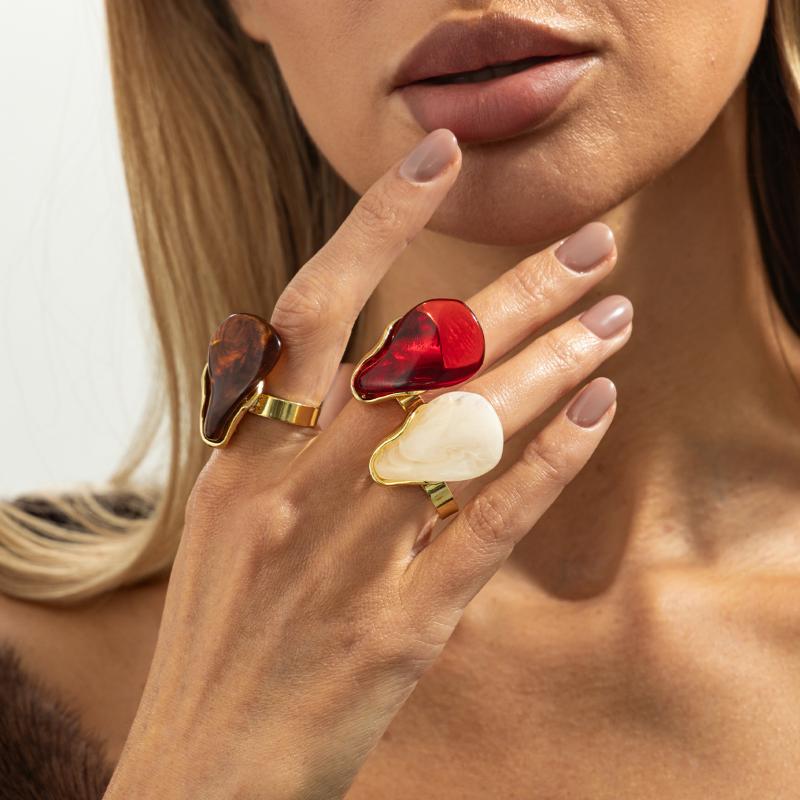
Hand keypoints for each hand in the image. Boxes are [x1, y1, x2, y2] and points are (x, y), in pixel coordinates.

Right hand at [104, 129, 631, 799]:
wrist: (200, 777)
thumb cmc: (219, 641)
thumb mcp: (229, 523)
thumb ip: (290, 445)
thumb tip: (370, 369)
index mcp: (245, 460)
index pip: (314, 308)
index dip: (377, 223)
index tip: (438, 155)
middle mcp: (296, 494)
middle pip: (417, 358)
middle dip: (515, 288)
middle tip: (595, 240)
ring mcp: (346, 561)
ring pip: (466, 432)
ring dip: (554, 363)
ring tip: (618, 313)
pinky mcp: (398, 632)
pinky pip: (485, 528)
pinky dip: (548, 463)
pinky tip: (599, 412)